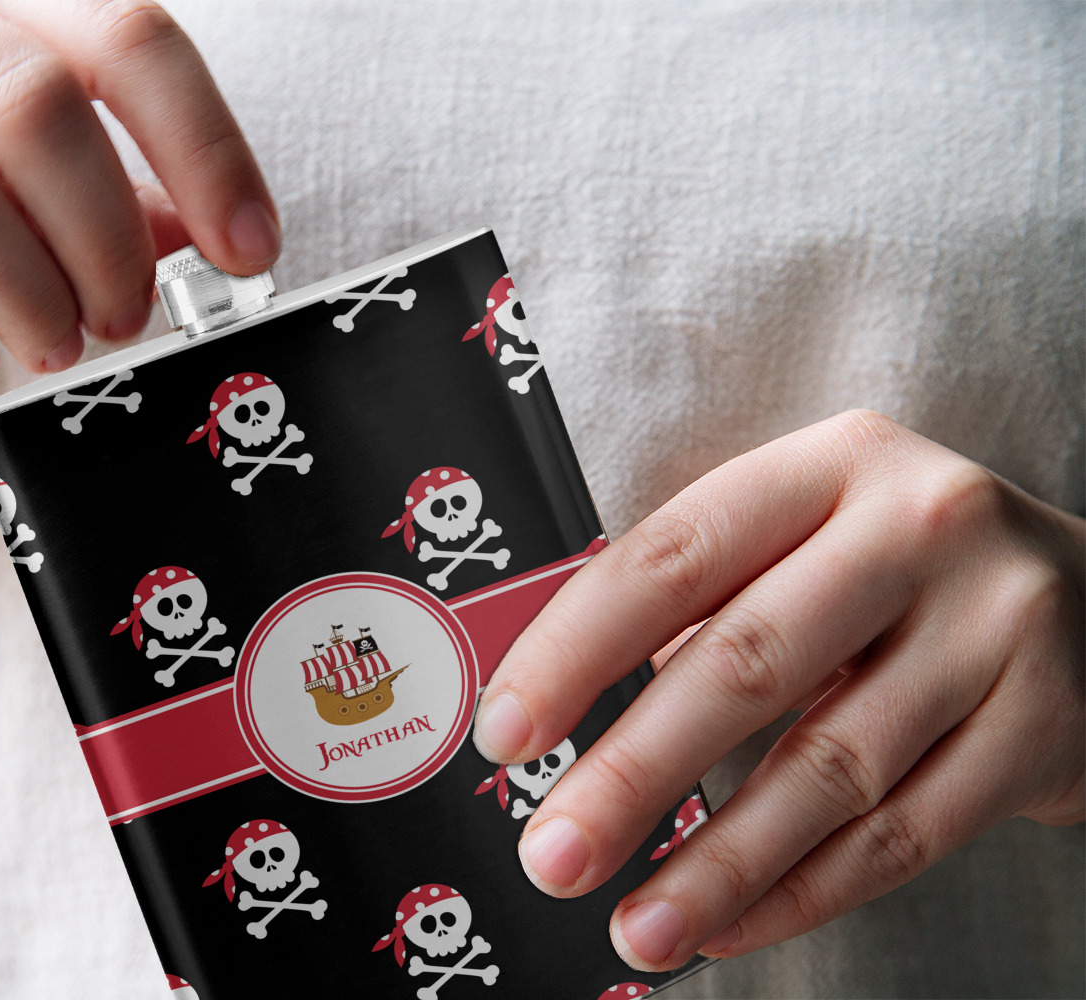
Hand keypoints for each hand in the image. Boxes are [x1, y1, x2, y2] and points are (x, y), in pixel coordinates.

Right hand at [0, 0, 277, 383]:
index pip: (123, 34)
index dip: (204, 149)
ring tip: (55, 344)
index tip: (251, 252)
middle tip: (127, 318)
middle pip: (31, 105)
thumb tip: (220, 244)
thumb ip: (122, 187)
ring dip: (28, 292)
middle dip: (105, 236)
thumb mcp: (28, 168)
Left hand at [473, 410, 1083, 970]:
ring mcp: (995, 629)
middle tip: (552, 854)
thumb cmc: (893, 571)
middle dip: (633, 774)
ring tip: (635, 924)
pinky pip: (904, 833)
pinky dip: (804, 891)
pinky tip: (728, 923)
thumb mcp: (803, 538)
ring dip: (717, 863)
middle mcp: (918, 530)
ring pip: (828, 768)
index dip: (574, 651)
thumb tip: (551, 698)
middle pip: (746, 663)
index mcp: (826, 467)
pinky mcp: (1046, 727)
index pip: (671, 557)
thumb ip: (696, 599)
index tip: (503, 733)